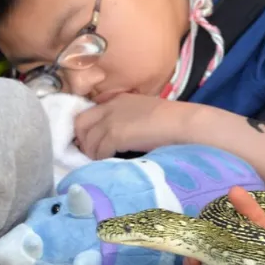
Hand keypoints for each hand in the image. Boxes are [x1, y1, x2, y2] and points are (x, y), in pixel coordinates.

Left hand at [73, 93, 188, 159]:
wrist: (184, 124)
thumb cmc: (173, 121)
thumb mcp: (145, 113)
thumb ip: (129, 119)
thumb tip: (120, 136)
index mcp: (118, 100)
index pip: (89, 113)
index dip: (87, 129)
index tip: (92, 142)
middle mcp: (110, 107)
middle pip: (80, 124)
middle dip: (82, 141)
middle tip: (91, 154)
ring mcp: (111, 120)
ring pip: (88, 140)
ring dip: (92, 154)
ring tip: (101, 163)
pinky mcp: (115, 135)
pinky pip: (98, 151)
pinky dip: (101, 159)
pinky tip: (109, 164)